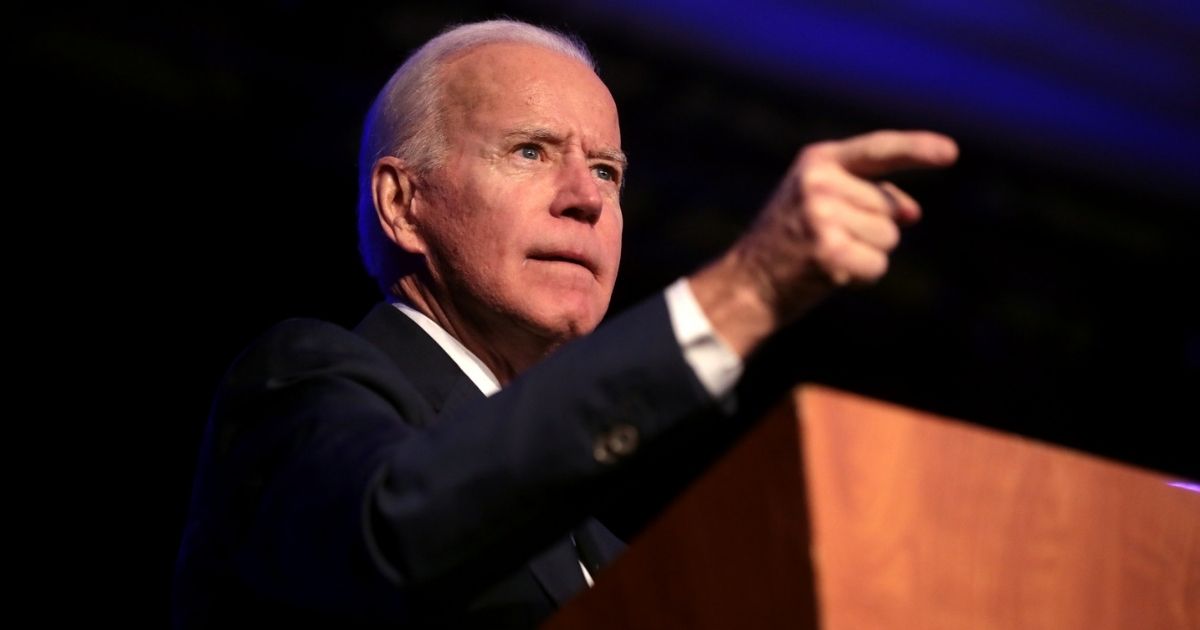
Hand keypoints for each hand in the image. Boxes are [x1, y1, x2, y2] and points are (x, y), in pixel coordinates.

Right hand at [690, 130, 957, 356]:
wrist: (746, 283)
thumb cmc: (790, 242)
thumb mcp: (820, 202)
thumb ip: (867, 196)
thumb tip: (915, 213)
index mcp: (817, 161)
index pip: (879, 150)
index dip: (918, 150)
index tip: (951, 153)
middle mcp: (819, 182)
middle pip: (891, 208)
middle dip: (872, 229)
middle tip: (827, 240)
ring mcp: (822, 215)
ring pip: (888, 238)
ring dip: (866, 254)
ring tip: (826, 255)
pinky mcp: (828, 250)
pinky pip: (878, 265)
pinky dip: (862, 277)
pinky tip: (829, 273)